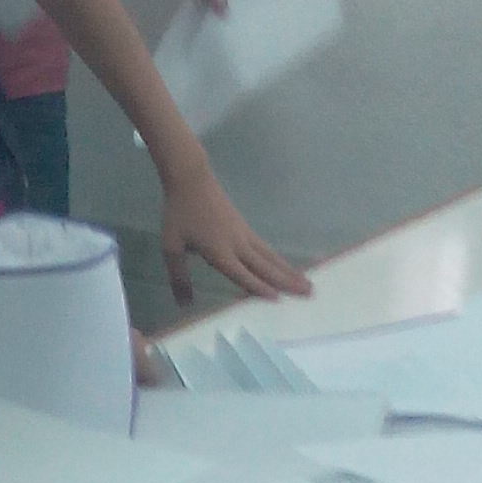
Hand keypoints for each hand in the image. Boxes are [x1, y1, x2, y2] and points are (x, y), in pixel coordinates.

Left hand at [158, 156, 310, 310]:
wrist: (191, 178)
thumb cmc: (180, 212)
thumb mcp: (171, 246)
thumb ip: (179, 276)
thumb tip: (183, 304)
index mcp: (220, 251)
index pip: (243, 274)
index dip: (259, 288)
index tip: (279, 300)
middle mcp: (238, 244)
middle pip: (266, 266)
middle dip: (288, 281)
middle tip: (310, 293)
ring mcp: (244, 233)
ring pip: (271, 256)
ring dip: (289, 270)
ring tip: (307, 281)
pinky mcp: (245, 226)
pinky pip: (265, 247)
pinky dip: (278, 259)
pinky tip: (283, 265)